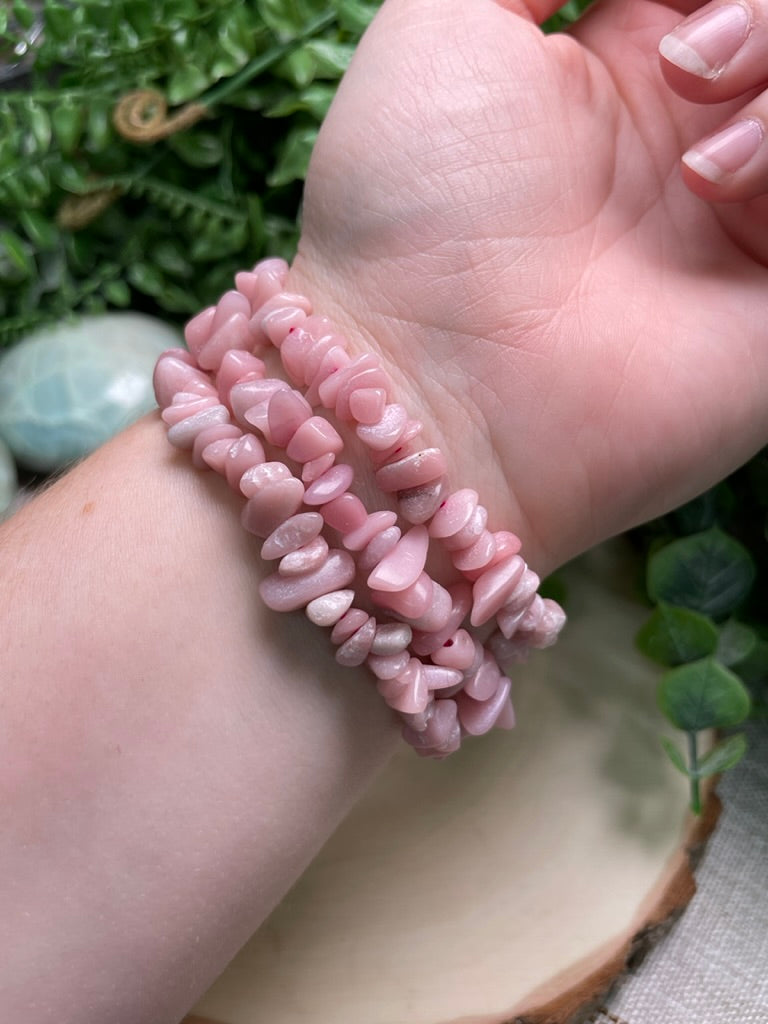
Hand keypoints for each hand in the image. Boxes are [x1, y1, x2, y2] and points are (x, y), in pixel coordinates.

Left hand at [288, 0, 767, 574]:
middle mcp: (691, 145)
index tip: (664, 3)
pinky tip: (722, 191)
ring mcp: (741, 228)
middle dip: (758, 17)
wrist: (429, 384)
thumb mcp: (441, 26)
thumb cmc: (411, 210)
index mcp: (619, 71)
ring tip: (696, 157)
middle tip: (682, 66)